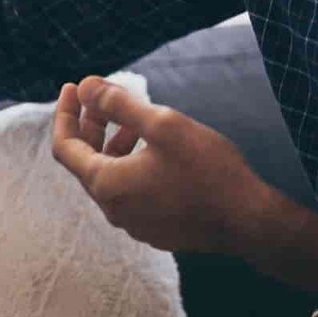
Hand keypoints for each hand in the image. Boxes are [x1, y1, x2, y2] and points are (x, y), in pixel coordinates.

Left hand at [51, 75, 276, 254]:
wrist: (252, 223)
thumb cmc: (208, 171)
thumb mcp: (162, 125)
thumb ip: (118, 104)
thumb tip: (85, 86)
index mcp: (106, 185)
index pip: (65, 146)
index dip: (65, 113)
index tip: (72, 86)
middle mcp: (113, 209)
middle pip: (86, 161)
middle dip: (90, 125)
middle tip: (100, 97)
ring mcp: (135, 223)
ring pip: (111, 177)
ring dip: (114, 145)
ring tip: (133, 120)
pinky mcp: (156, 230)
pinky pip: (131, 193)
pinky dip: (131, 166)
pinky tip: (155, 150)